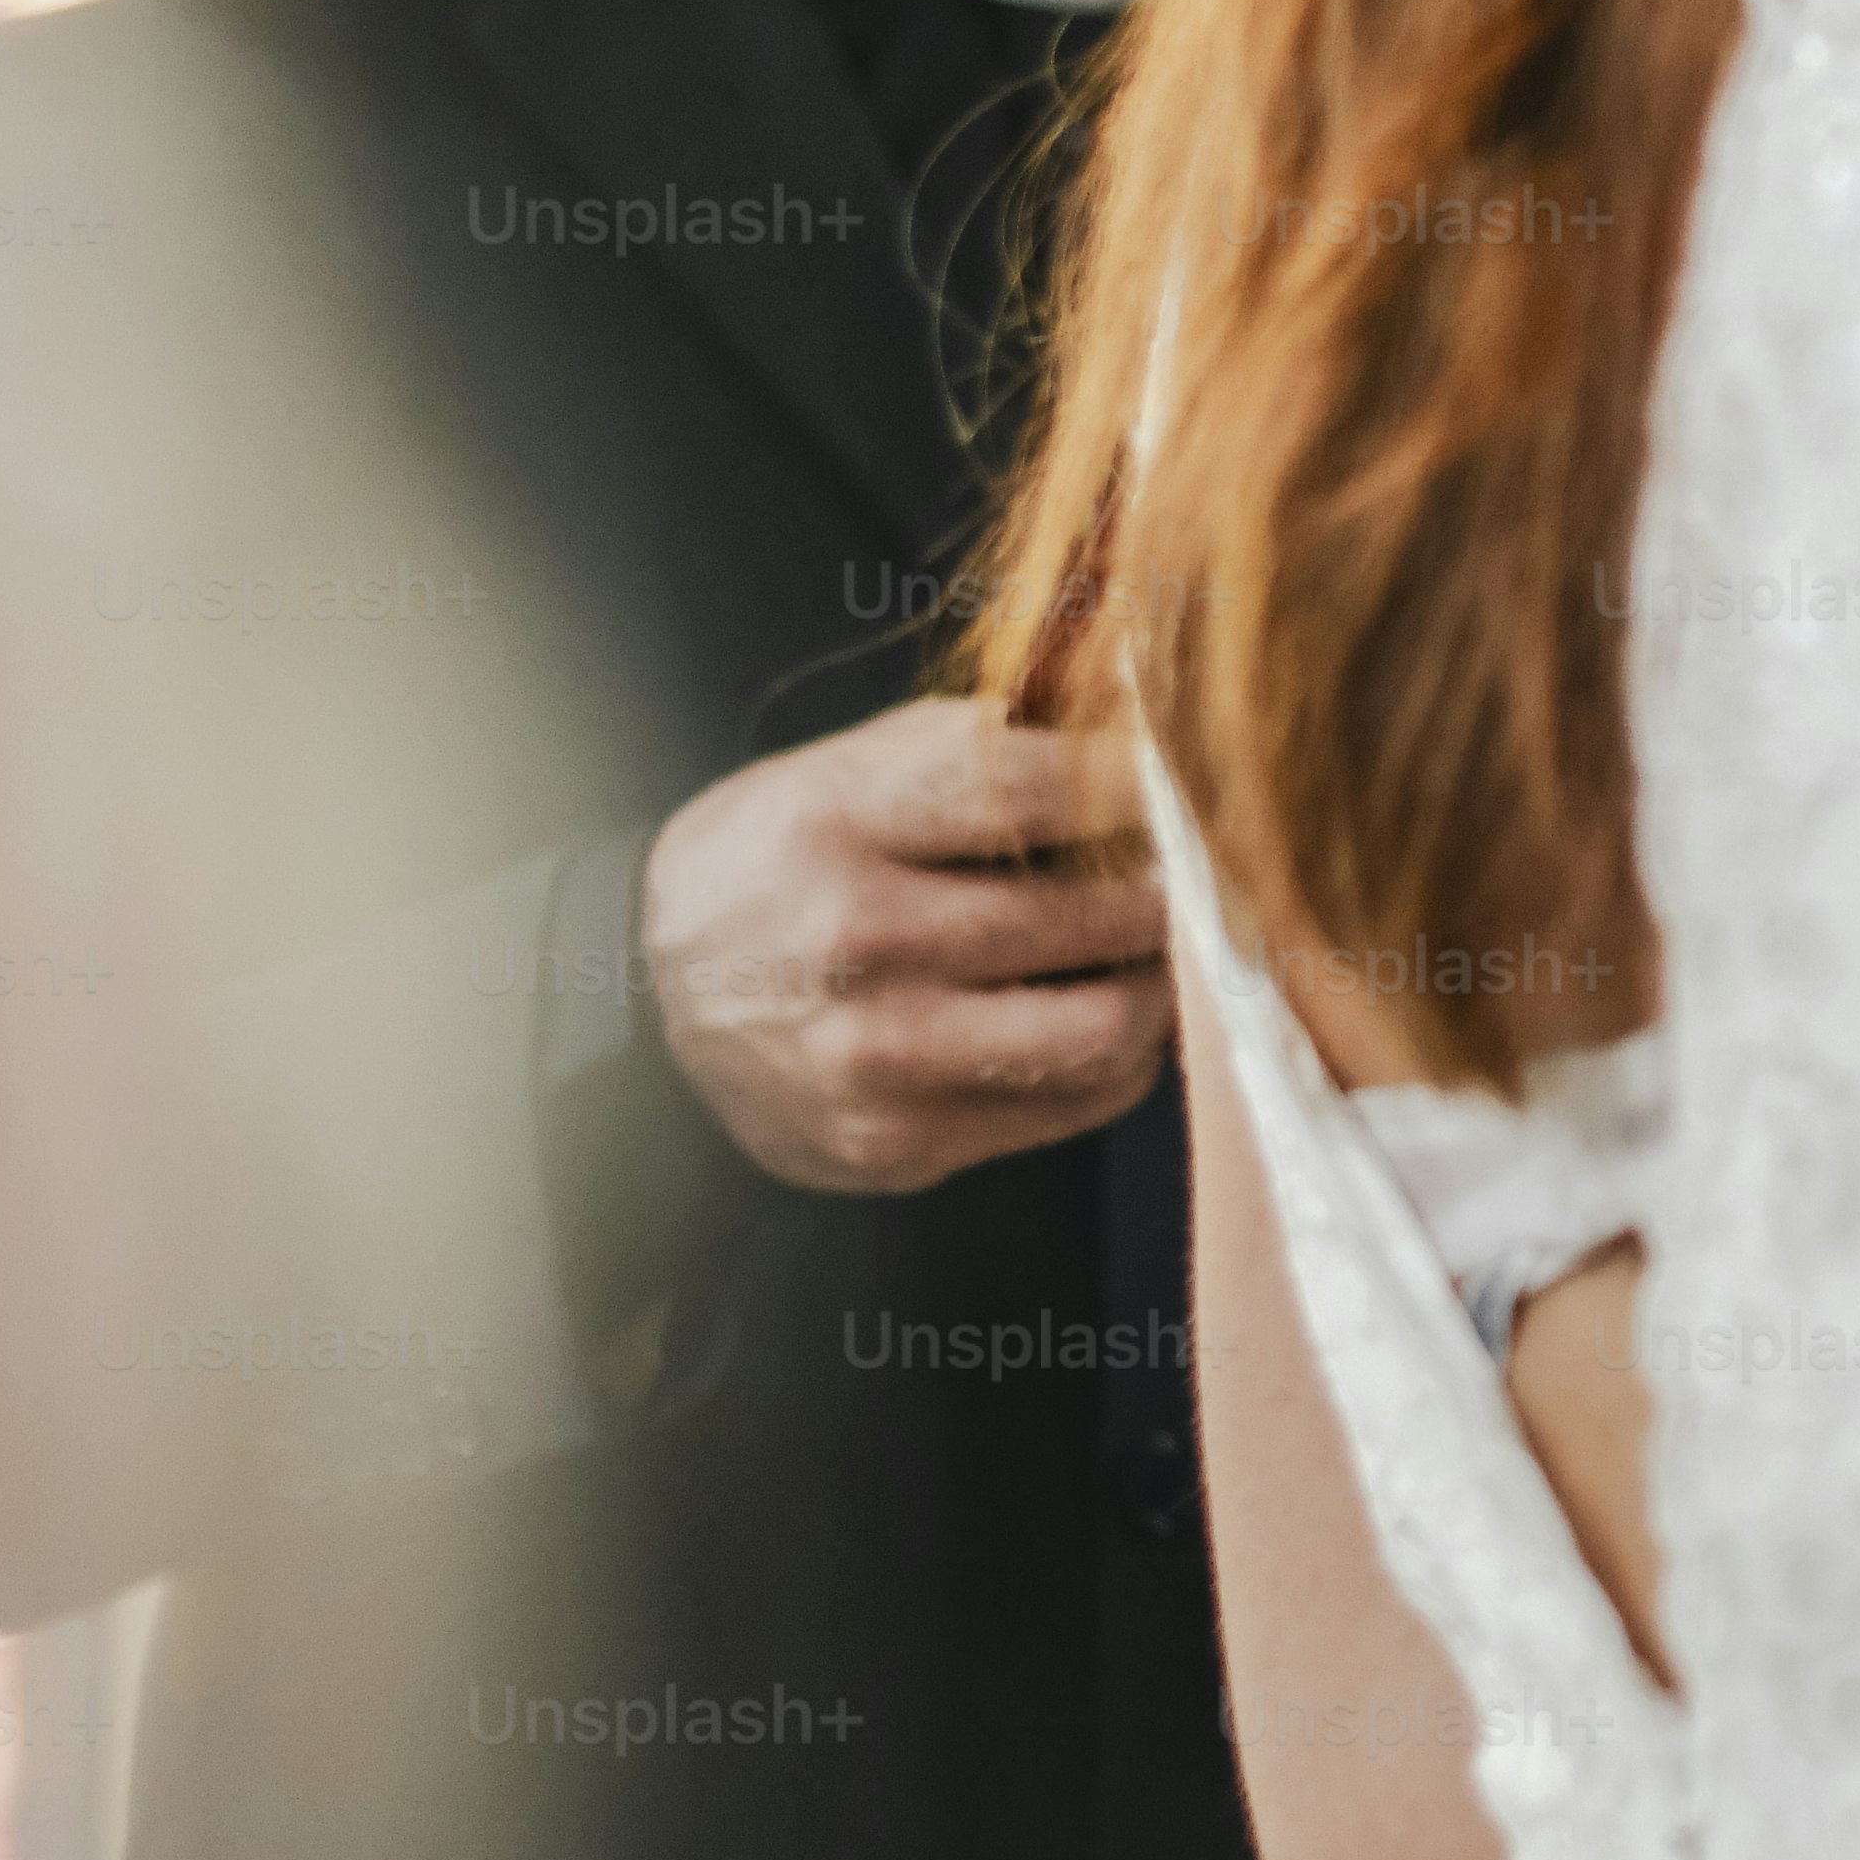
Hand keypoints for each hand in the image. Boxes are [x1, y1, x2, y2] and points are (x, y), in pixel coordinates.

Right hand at [642, 696, 1172, 1192]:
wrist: (653, 994)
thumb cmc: (786, 857)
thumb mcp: (850, 766)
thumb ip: (989, 741)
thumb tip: (1150, 716)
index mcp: (835, 823)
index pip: (1037, 792)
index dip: (1144, 783)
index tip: (1197, 778)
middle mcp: (848, 945)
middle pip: (1091, 915)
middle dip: (1175, 886)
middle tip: (1206, 870)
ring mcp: (871, 1058)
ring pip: (1104, 1027)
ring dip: (1161, 983)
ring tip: (1163, 947)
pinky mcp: (892, 1143)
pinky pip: (1074, 1103)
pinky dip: (1120, 1056)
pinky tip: (1106, 1011)